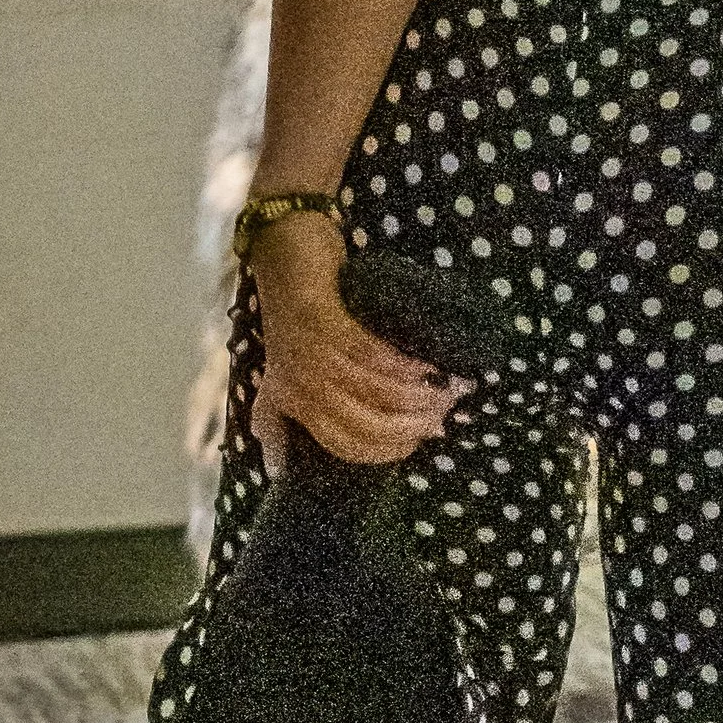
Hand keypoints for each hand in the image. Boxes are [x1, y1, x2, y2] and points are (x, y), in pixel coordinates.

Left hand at [246, 211, 469, 469]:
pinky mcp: (326, 321)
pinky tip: (427, 365)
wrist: (283, 253)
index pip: (344, 445)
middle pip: (365, 425)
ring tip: (446, 392)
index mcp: (294, 401)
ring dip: (418, 397)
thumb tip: (276, 469)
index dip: (385, 451)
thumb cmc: (288, 317)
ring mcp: (313, 352)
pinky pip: (373, 354)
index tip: (417, 443)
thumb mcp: (276, 374)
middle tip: (440, 419)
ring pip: (376, 392)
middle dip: (410, 428)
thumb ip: (276, 417)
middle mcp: (302, 383)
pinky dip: (405, 364)